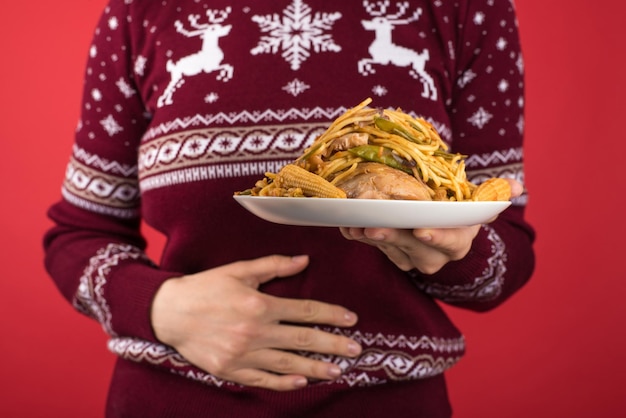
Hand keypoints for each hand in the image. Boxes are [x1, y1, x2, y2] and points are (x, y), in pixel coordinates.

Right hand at [151, 255, 360, 390]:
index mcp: (260, 304)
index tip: (351, 319)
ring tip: (338, 370)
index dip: (331, 315)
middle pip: (303, 339)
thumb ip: (274, 266)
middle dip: (333, 344)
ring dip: (316, 368)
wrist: (169, 312)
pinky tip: (301, 382)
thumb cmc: (206, 288)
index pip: (305, 311)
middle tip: (356, 349)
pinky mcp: (231, 369)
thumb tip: (304, 260)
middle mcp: (255, 331)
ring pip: (288, 363)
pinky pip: (263, 379)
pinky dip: (283, 382)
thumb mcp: (239, 270)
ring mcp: (243, 354)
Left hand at [340, 179, 522, 274]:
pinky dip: (359, 237)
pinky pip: (373, 247)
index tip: (422, 231)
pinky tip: (346, 226)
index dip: (437, 237)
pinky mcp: (390, 254)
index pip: (451, 241)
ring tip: (355, 224)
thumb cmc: (459, 210)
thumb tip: (519, 187)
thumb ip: (494, 193)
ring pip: (390, 249)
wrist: (442, 228)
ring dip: (370, 237)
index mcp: (460, 239)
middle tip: (374, 226)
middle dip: (393, 237)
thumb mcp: (478, 201)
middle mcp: (435, 255)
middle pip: (413, 248)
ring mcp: (411, 258)